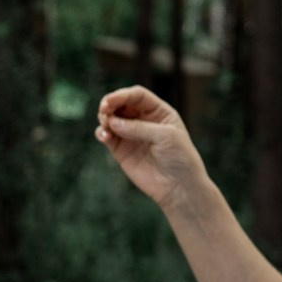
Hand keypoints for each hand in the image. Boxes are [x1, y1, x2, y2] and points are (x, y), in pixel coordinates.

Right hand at [93, 86, 208, 210]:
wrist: (179, 187)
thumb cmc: (180, 158)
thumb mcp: (165, 136)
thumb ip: (139, 128)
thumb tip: (112, 122)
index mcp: (158, 112)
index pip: (137, 96)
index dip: (123, 95)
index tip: (110, 101)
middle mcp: (143, 120)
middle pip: (121, 104)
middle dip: (110, 104)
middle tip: (103, 110)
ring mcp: (131, 135)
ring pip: (111, 119)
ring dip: (104, 118)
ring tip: (106, 125)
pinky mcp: (121, 150)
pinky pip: (107, 136)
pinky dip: (102, 133)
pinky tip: (104, 136)